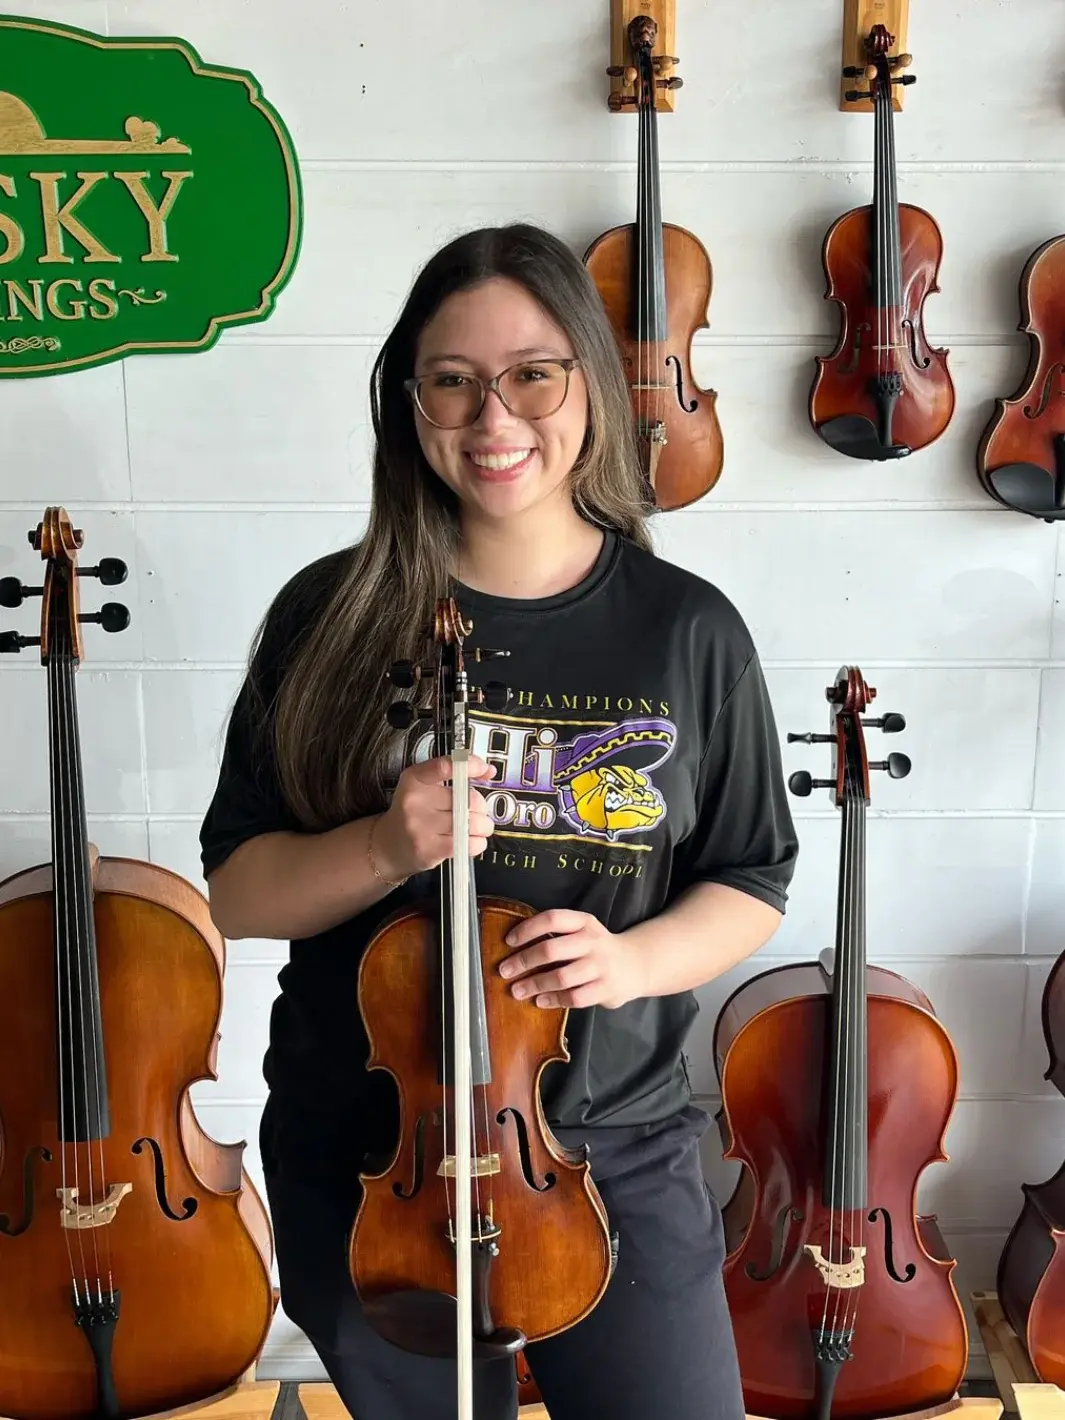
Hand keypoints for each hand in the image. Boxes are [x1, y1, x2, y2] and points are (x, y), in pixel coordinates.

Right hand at [372, 755, 495, 880]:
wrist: (389, 847)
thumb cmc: (414, 813)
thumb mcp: (425, 787)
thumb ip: (454, 775)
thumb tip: (488, 771)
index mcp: (414, 779)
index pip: (445, 766)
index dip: (471, 766)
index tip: (484, 769)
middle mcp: (414, 801)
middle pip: (467, 799)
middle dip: (480, 806)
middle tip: (475, 811)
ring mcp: (420, 827)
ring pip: (471, 823)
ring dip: (483, 826)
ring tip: (477, 827)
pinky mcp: (428, 850)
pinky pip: (468, 843)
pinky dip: (478, 842)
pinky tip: (470, 840)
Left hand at [498, 909, 646, 1010]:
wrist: (636, 964)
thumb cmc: (597, 949)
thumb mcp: (583, 932)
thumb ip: (558, 935)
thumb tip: (515, 947)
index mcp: (584, 922)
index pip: (552, 918)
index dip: (527, 929)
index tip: (508, 941)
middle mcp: (593, 941)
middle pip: (551, 949)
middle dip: (523, 960)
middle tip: (504, 970)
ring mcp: (601, 966)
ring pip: (561, 976)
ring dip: (534, 984)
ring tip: (517, 990)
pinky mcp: (606, 989)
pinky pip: (574, 997)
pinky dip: (553, 1000)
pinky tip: (540, 1001)